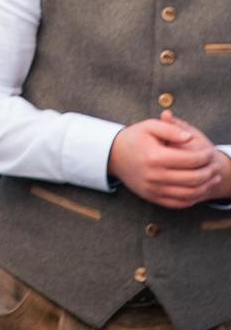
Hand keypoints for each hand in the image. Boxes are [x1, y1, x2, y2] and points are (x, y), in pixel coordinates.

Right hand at [110, 117, 230, 207]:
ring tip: (213, 178)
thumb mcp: (149, 126)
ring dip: (205, 186)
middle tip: (215, 165)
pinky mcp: (152, 198)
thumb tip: (189, 138)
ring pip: (188, 193)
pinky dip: (193, 198)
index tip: (210, 151)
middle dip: (209, 172)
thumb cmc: (134, 138)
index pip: (190, 160)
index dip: (205, 156)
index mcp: (155, 157)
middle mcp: (154, 176)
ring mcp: (153, 189)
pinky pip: (178, 203)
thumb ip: (171, 129)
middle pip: (192, 178)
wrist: (113, 156)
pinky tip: (200, 188)